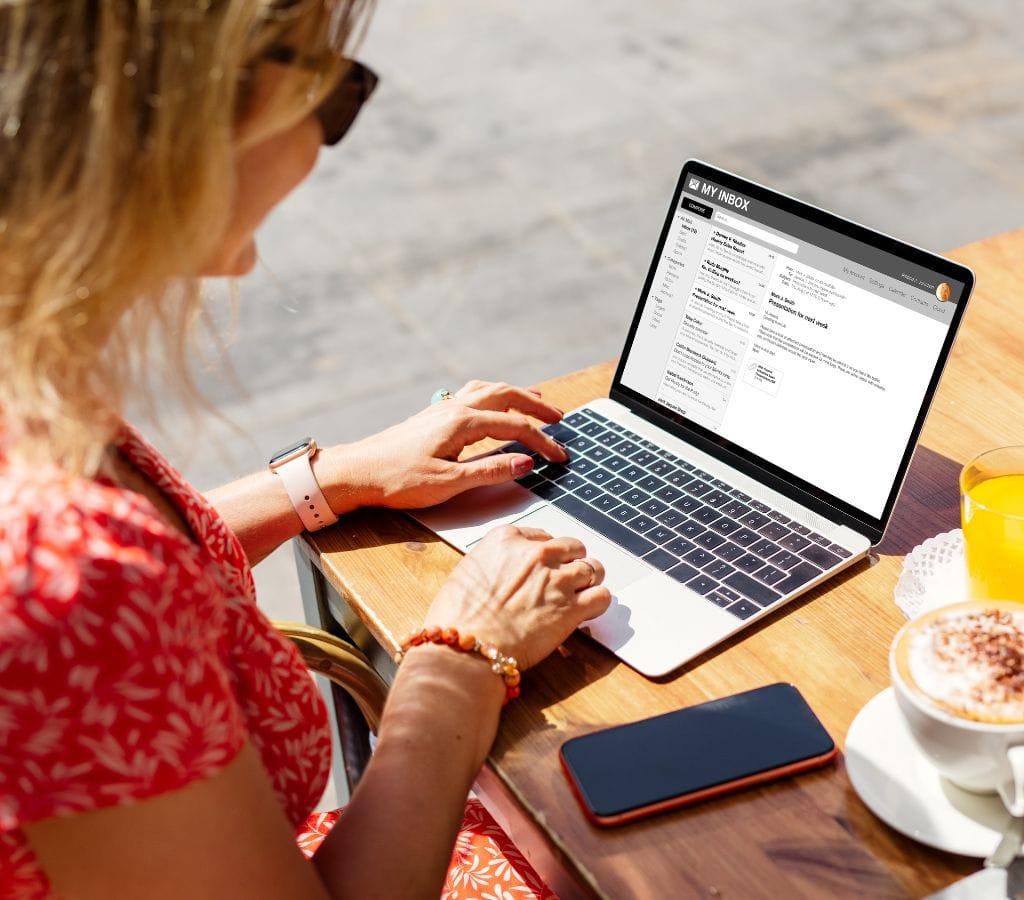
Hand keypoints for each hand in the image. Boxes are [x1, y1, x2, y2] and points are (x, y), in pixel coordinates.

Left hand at [319, 380, 569, 511]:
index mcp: (462, 423)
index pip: (515, 427)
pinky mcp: (433, 415)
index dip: (543, 442)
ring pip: (489, 389)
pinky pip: (473, 394)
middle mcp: (454, 408)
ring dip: (516, 395)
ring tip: (537, 402)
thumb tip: (526, 463)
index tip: (560, 457)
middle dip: (537, 405)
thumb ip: (490, 471)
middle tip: (560, 417)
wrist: (356, 472)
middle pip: (507, 395)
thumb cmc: (397, 480)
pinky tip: (494, 406)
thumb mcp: (449, 483)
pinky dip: (495, 396)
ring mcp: (443, 408)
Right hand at [423, 524, 611, 669]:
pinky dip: (598, 602)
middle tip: (564, 579)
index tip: (544, 565)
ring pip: (593, 568)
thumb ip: (495, 563)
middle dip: (571, 562)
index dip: (545, 553)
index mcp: (507, 539)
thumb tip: (506, 572)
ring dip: (589, 580)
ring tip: (580, 594)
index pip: (541, 536)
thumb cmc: (458, 616)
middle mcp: (537, 554)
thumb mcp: (468, 571)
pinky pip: (602, 596)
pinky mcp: (571, 609)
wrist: (465, 646)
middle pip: (572, 547)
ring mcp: (557, 580)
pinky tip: (587, 610)